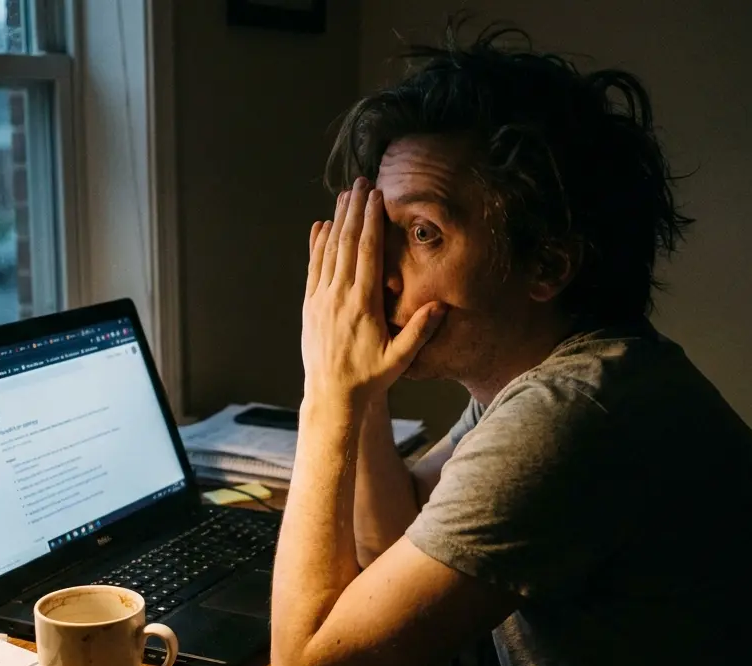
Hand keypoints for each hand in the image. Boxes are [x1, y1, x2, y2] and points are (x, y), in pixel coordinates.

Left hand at [301, 178, 445, 409]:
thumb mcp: (400, 359)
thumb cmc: (370, 378)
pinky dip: (317, 244)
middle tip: (360, 183)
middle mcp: (338, 296)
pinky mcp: (310, 306)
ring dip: (336, 221)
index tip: (376, 197)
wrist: (332, 396)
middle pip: (346, 243)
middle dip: (353, 210)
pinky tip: (320, 226)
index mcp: (362, 304)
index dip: (371, 221)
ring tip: (344, 195)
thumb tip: (442, 305)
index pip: (366, 252)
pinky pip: (314, 267)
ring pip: (328, 251)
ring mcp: (321, 299)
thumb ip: (420, 331)